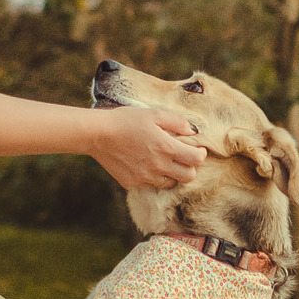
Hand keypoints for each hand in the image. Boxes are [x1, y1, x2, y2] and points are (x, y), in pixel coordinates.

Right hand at [90, 107, 205, 189]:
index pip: (196, 160)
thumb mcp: (154, 114)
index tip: (198, 149)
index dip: (201, 154)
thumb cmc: (126, 120)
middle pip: (188, 177)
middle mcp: (158, 166)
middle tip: (184, 158)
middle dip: (190, 168)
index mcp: (166, 148)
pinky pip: (150, 185)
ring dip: (172, 174)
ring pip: (170, 184)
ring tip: (165, 162)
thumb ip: (177, 122)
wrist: (98, 134)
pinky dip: (154, 178)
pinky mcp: (132, 183)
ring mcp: (145, 177)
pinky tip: (147, 166)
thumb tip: (193, 131)